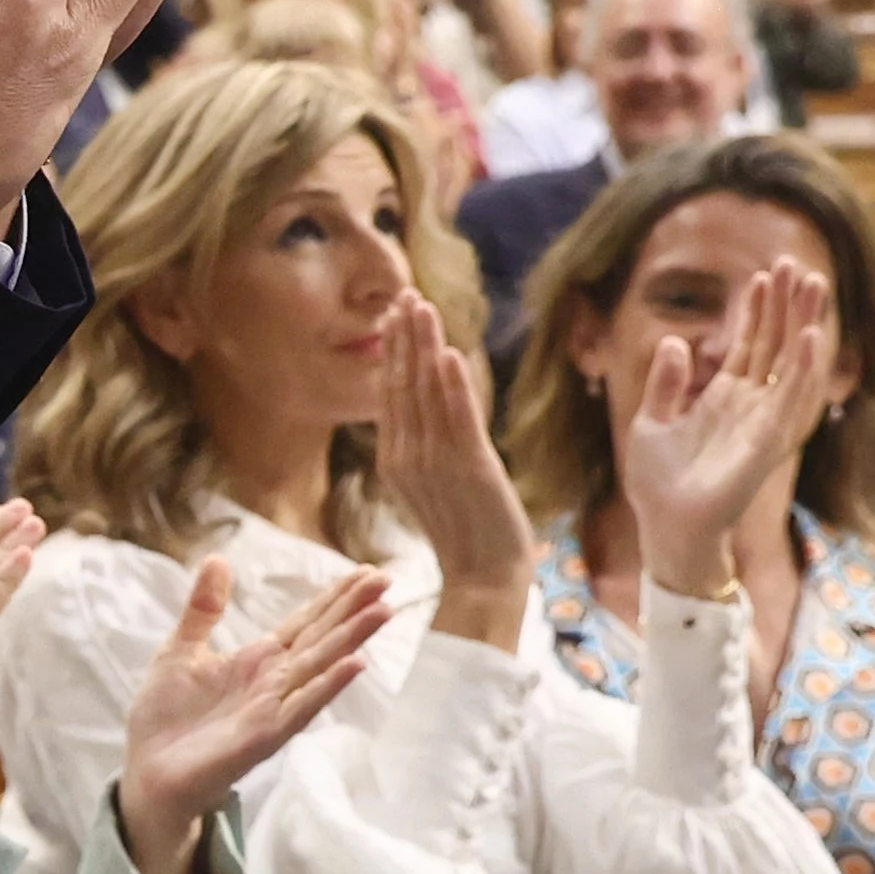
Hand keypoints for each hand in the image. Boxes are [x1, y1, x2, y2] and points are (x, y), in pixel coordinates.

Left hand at [114, 554, 389, 873]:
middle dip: (353, 610)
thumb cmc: (165, 717)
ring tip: (383, 611)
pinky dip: (327, 686)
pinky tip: (355, 664)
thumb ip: (203, 609)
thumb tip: (218, 558)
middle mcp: (274, 682)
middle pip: (321, 638)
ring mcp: (273, 708)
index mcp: (257, 660)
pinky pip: (301, 707)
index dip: (334, 598)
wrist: (148, 772)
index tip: (365, 571)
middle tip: (387, 578)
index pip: (305, 623)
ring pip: (320, 667)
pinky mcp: (264, 736)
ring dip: (352, 639)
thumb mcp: (180, 650)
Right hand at [370, 291, 532, 628]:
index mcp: (396, 459)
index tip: (396, 313)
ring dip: (423, 348)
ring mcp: (436, 463)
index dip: (394, 350)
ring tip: (422, 309)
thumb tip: (427, 404)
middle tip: (403, 295)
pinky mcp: (469, 469)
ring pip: (426, 394)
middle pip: (402, 385)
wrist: (483, 579)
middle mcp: (408, 456)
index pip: (391, 393)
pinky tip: (449, 354)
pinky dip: (453, 387)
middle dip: (403, 338)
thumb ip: (425, 444)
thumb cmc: (466, 533)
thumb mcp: (434, 484)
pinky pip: (458, 420)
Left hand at [618, 262, 838, 598]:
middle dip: (788, 305)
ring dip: (804, 324)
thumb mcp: (651, 420)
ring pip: (792, 363)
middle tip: (798, 265)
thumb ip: (667, 382)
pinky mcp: (768, 442)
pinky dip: (803, 369)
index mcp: (725, 397)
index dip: (758, 309)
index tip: (764, 273)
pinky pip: (791, 400)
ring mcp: (763, 422)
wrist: (664, 527)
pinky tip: (811, 336)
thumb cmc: (658, 481)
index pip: (750, 343)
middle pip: (777, 345)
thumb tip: (676, 341)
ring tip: (813, 284)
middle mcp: (751, 405)